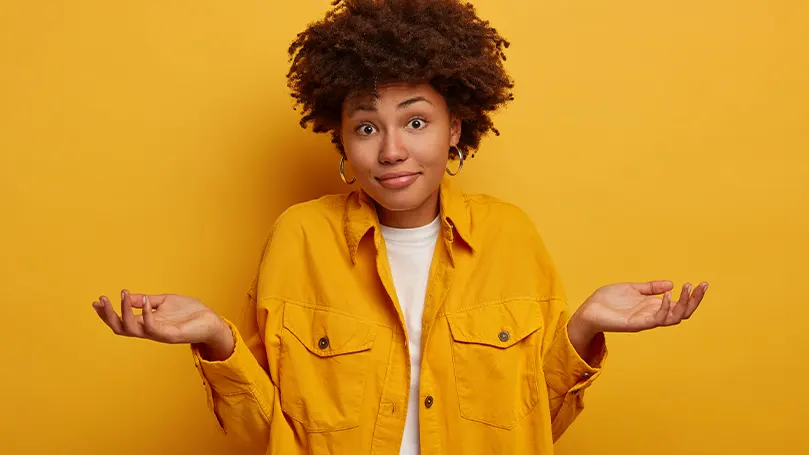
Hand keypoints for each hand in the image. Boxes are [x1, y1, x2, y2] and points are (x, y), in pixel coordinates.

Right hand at [92, 289, 233, 359]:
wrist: (211, 321)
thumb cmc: (189, 312)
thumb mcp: (164, 302)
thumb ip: (146, 301)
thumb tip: (128, 297)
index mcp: (146, 323)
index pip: (120, 321)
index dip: (106, 313)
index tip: (95, 301)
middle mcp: (149, 330)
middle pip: (120, 328)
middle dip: (108, 315)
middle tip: (101, 300)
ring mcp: (158, 334)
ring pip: (132, 329)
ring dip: (123, 312)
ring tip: (122, 294)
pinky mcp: (170, 335)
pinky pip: (152, 328)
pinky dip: (145, 314)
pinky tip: (145, 301)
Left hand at [572, 280, 707, 334]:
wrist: (589, 310)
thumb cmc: (608, 300)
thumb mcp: (632, 289)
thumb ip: (650, 287)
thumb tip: (670, 284)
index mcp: (653, 307)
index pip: (679, 304)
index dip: (692, 296)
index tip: (701, 283)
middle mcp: (653, 315)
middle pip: (682, 312)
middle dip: (694, 300)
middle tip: (702, 285)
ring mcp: (646, 321)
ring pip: (674, 317)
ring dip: (684, 303)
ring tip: (687, 288)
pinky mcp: (636, 324)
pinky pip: (656, 319)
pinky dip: (664, 308)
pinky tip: (667, 296)